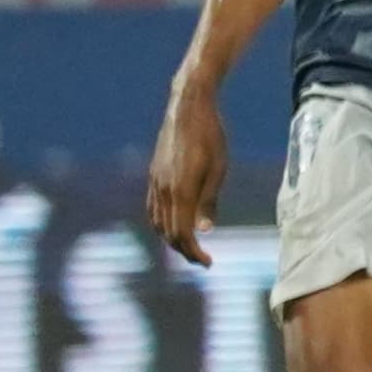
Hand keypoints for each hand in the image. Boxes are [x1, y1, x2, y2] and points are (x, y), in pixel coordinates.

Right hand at [147, 79, 226, 267]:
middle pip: (167, 232)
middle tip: (202, 261)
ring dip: (171, 239)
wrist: (188, 108)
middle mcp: (162, 189)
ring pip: (157, 221)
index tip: (208, 263)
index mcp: (180, 190)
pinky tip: (173, 226)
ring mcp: (154, 181)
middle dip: (184, 250)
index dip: (193, 252)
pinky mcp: (153, 174)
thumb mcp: (218, 169)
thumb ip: (209, 201)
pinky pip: (152, 207)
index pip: (182, 233)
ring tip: (189, 247)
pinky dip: (161, 223)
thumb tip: (204, 230)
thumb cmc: (211, 136)